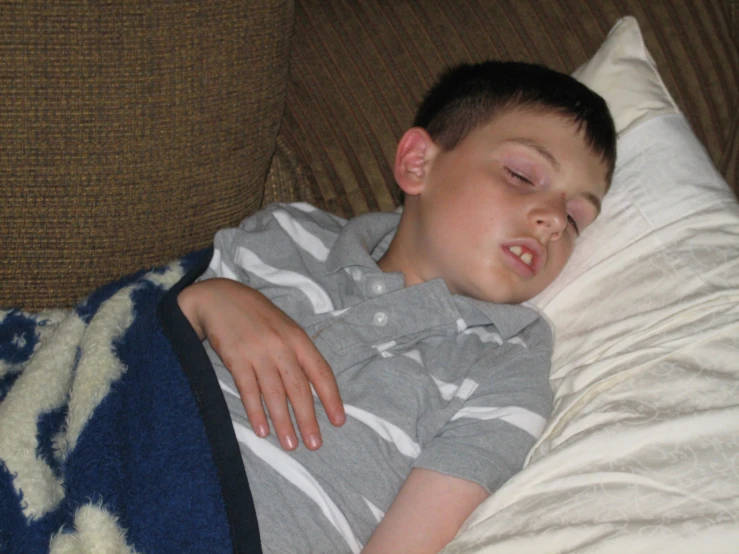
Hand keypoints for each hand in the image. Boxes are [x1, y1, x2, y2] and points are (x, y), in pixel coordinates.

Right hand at [178, 278, 344, 450]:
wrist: (219, 297)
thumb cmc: (256, 315)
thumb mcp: (284, 327)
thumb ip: (297, 352)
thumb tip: (312, 387)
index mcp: (298, 338)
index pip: (320, 372)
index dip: (331, 398)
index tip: (338, 421)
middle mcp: (281, 346)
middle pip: (298, 388)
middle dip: (308, 419)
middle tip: (314, 444)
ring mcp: (258, 352)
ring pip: (274, 394)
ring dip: (283, 422)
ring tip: (290, 444)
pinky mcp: (235, 359)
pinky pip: (248, 391)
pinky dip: (256, 412)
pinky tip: (263, 430)